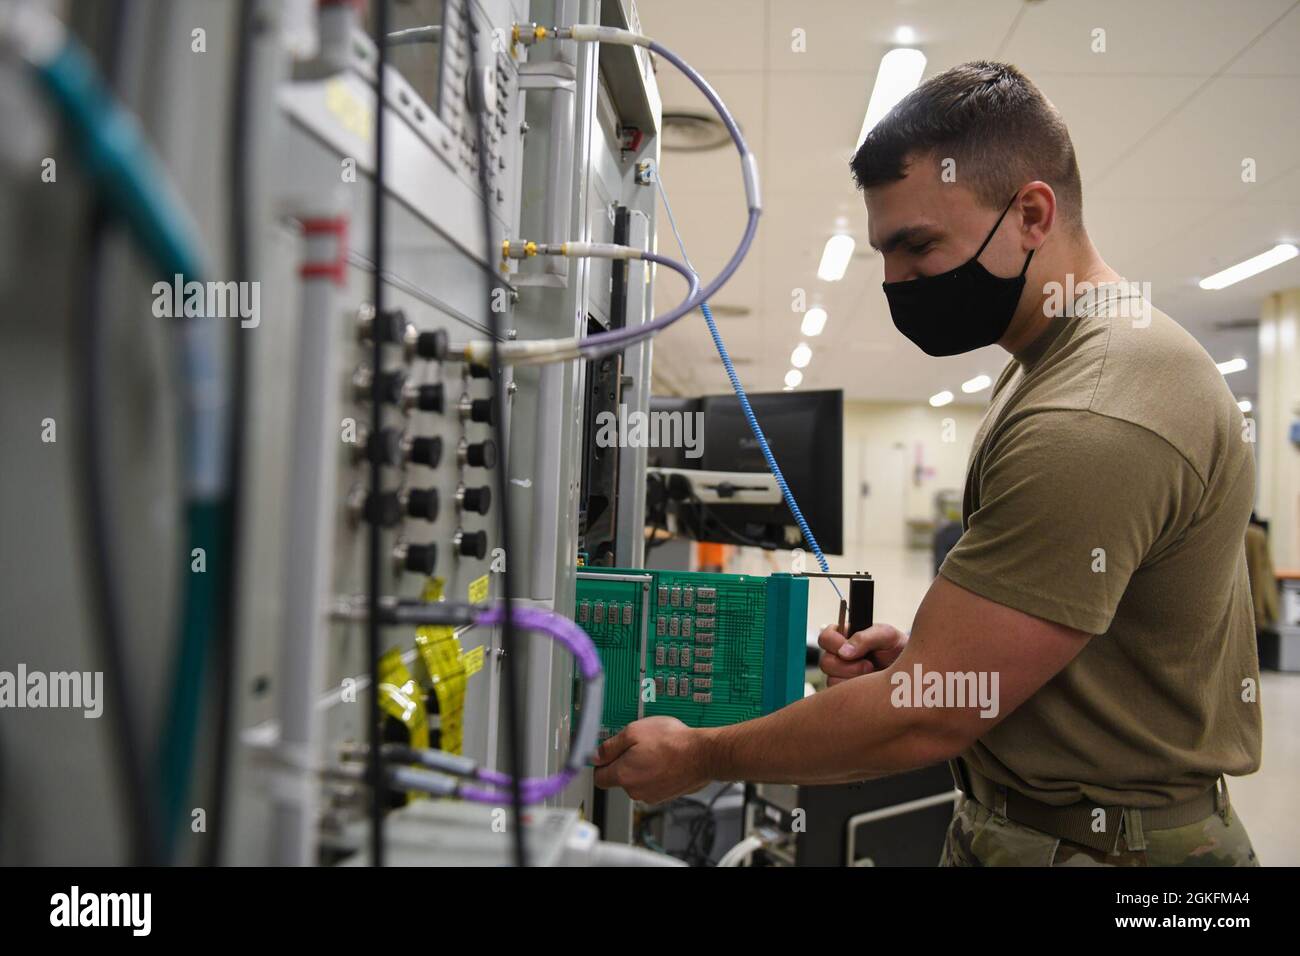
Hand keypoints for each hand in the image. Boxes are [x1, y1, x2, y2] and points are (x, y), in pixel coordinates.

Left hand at [592, 716, 710, 803]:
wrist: (702, 755)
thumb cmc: (672, 742)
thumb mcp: (634, 732)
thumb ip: (610, 746)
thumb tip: (595, 755)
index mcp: (623, 776)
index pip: (598, 777)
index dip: (600, 762)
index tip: (606, 753)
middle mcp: (635, 791)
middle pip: (618, 778)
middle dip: (623, 762)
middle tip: (637, 744)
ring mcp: (651, 795)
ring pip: (637, 780)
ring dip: (641, 766)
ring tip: (655, 749)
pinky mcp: (665, 795)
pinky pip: (652, 783)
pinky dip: (655, 772)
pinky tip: (665, 758)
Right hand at [818, 622, 907, 686]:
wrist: (912, 671)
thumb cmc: (897, 648)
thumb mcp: (887, 635)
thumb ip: (865, 638)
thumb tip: (843, 652)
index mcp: (844, 637)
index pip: (825, 638)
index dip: (835, 644)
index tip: (852, 649)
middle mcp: (839, 656)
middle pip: (825, 662)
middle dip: (848, 666)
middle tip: (869, 665)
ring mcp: (841, 676)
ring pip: (831, 681)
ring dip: (853, 678)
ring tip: (872, 674)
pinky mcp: (846, 694)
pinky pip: (841, 696)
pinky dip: (855, 692)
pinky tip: (869, 686)